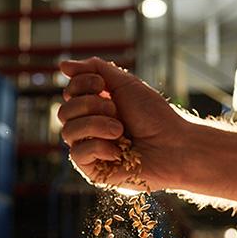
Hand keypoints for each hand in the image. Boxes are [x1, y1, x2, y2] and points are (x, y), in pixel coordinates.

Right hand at [58, 57, 188, 190]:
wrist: (174, 146)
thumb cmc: (155, 117)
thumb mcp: (125, 84)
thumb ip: (95, 70)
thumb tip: (62, 65)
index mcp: (96, 108)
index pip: (69, 92)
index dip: (82, 84)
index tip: (103, 85)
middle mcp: (89, 128)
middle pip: (64, 112)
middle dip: (91, 105)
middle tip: (116, 111)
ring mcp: (90, 151)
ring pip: (67, 132)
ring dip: (96, 125)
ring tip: (120, 131)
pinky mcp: (93, 171)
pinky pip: (77, 154)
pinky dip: (98, 147)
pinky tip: (118, 151)